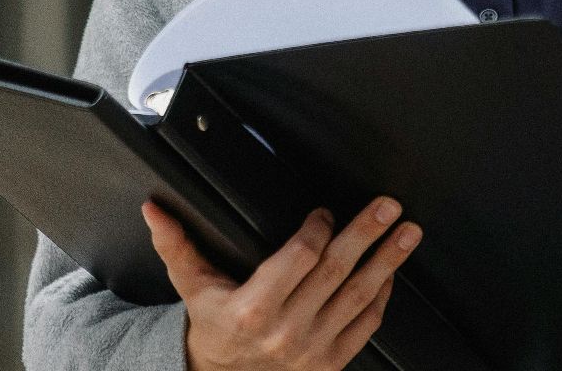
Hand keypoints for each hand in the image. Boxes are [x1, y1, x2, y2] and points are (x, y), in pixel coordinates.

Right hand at [142, 197, 422, 370]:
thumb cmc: (213, 327)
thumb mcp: (191, 286)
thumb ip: (175, 244)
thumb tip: (154, 209)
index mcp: (253, 309)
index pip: (298, 259)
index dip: (317, 230)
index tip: (324, 212)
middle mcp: (287, 331)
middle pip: (336, 272)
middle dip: (366, 234)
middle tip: (388, 206)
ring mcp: (313, 349)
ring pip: (359, 297)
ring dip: (388, 260)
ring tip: (407, 232)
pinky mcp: (331, 363)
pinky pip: (365, 325)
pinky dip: (382, 297)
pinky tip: (391, 272)